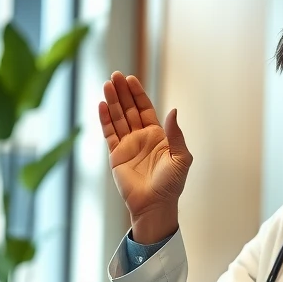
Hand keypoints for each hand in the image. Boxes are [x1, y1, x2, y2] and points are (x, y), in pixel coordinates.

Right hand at [99, 72, 192, 243]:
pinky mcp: (116, 155)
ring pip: (118, 118)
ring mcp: (127, 145)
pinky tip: (101, 105)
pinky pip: (109, 133)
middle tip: (114, 75)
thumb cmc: (171, 184)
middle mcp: (141, 137)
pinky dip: (105, 119)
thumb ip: (176, 134)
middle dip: (122, 92)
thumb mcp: (181, 158)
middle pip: (129, 109)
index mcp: (158, 135)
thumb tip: (173, 111)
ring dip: (112, 102)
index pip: (145, 108)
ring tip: (106, 85)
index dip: (138, 94)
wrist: (155, 205)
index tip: (130, 79)